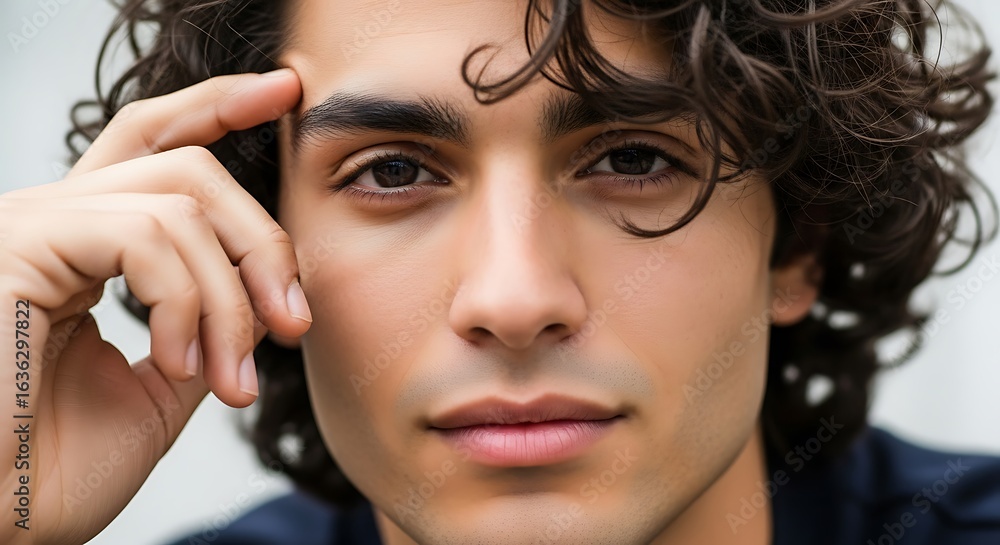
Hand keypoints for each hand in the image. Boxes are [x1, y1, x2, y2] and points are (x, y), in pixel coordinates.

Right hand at [0, 68, 307, 544]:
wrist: (0, 522)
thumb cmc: (54, 468)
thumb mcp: (164, 384)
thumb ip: (210, 321)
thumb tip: (262, 291)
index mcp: (85, 243)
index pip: (156, 146)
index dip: (218, 108)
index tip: (283, 93)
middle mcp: (56, 218)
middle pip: (191, 167)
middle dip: (263, 241)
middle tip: (294, 323)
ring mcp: (34, 224)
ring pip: (182, 201)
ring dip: (231, 297)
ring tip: (232, 377)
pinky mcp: (20, 241)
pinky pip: (146, 234)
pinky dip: (187, 303)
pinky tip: (178, 362)